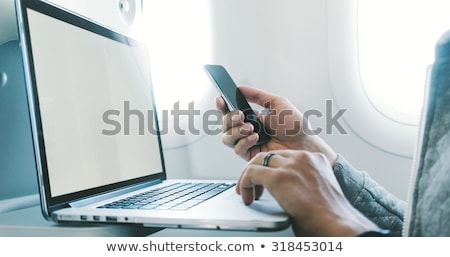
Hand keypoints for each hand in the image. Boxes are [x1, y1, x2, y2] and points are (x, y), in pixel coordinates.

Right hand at [216, 86, 336, 164]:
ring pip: (227, 138)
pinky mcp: (251, 156)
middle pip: (225, 125)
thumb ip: (257, 95)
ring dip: (236, 131)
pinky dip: (244, 142)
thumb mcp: (276, 102)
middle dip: (229, 118)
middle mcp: (247, 130)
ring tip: (251, 128)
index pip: (231, 112)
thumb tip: (239, 87)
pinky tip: (255, 138)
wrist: (304, 143)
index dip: (223, 106)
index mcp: (252, 117)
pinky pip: (237, 149)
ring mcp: (248, 144)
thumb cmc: (295, 125)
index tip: (220, 100)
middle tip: (241, 116)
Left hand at [237, 150, 377, 235]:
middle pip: (269, 156)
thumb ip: (304, 181)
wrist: (336, 224)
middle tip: (252, 188)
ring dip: (249, 178)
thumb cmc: (330, 215)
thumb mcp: (318, 189)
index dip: (271, 169)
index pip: (285, 156)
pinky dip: (244, 183)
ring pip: (258, 161)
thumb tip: (287, 191)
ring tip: (247, 193)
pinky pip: (252, 172)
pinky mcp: (278, 177)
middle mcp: (303, 157)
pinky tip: (246, 196)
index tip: (266, 184)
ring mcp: (291, 165)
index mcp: (315, 159)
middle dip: (257, 171)